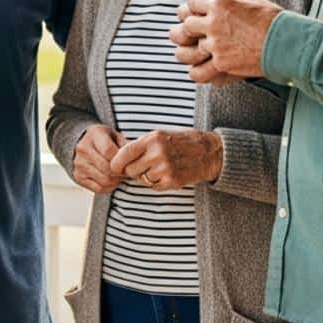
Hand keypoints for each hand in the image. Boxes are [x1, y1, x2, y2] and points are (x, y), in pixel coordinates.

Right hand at [72, 124, 126, 193]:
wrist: (83, 142)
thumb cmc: (103, 139)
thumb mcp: (115, 135)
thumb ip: (125, 145)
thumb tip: (137, 158)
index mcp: (94, 134)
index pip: (109, 151)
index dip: (121, 160)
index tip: (127, 161)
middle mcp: (83, 149)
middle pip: (107, 168)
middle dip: (120, 172)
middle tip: (126, 171)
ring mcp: (79, 164)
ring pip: (104, 180)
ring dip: (116, 181)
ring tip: (119, 175)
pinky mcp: (78, 176)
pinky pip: (98, 188)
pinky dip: (109, 187)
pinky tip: (112, 180)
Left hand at [108, 129, 222, 190]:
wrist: (208, 153)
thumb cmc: (180, 142)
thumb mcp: (160, 135)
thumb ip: (140, 145)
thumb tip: (117, 157)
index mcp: (153, 139)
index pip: (124, 153)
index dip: (116, 162)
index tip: (114, 166)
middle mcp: (158, 154)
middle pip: (130, 170)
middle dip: (131, 170)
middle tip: (140, 166)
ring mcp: (166, 169)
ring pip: (141, 180)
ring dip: (144, 177)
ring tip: (156, 168)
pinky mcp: (172, 182)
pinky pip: (153, 187)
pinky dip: (155, 183)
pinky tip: (164, 174)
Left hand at [170, 0, 281, 80]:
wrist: (287, 43)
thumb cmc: (272, 19)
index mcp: (220, 4)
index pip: (192, 4)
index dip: (192, 8)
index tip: (194, 13)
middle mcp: (214, 24)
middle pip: (187, 26)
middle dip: (189, 30)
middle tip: (190, 34)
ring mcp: (216, 45)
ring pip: (187, 51)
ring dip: (187, 52)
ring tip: (188, 54)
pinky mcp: (221, 63)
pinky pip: (199, 71)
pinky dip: (197, 72)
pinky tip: (199, 70)